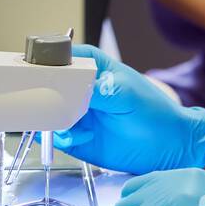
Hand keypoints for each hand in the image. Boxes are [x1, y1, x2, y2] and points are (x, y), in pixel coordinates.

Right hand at [53, 45, 204, 173]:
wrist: (169, 147)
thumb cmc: (154, 111)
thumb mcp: (125, 94)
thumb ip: (96, 90)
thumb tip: (69, 90)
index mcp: (90, 66)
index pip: (58, 58)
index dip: (45, 66)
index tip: (35, 76)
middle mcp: (78, 89)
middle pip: (46, 87)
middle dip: (42, 97)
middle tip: (48, 107)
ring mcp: (74, 113)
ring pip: (47, 113)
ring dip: (51, 121)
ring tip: (70, 128)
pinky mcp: (75, 137)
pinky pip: (55, 137)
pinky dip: (60, 139)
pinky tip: (80, 139)